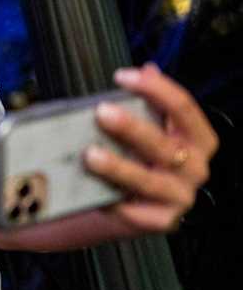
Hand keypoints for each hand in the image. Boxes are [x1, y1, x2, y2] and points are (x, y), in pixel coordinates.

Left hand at [85, 62, 218, 232]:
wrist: (139, 201)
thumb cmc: (144, 156)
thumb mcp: (151, 127)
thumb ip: (149, 103)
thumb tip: (147, 69)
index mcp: (198, 138)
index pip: (184, 108)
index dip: (156, 89)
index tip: (123, 76)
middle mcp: (195, 167)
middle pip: (164, 144)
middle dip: (132, 128)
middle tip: (102, 112)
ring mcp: (181, 196)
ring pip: (149, 180)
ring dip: (119, 167)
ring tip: (91, 154)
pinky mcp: (162, 220)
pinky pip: (137, 212)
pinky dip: (116, 203)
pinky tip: (97, 193)